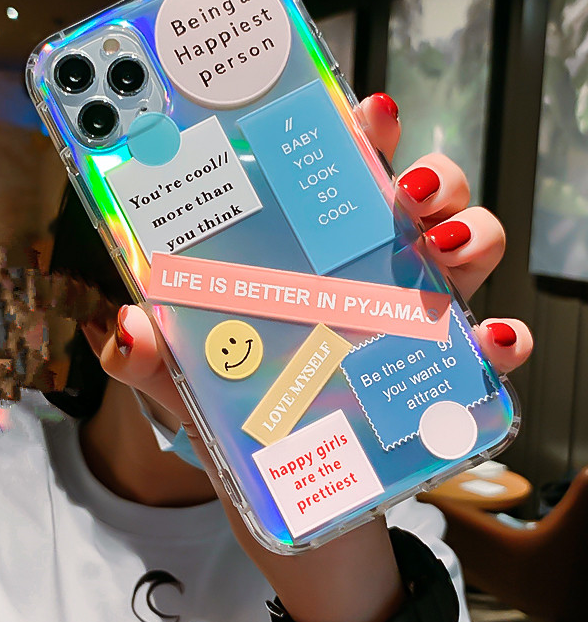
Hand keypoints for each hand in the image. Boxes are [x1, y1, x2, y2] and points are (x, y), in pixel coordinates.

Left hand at [83, 93, 532, 621]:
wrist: (288, 511)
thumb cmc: (235, 428)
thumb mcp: (183, 386)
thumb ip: (147, 357)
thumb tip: (119, 324)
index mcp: (299, 258)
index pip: (330, 178)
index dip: (351, 135)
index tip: (359, 109)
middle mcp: (360, 275)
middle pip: (411, 198)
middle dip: (425, 172)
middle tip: (408, 181)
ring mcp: (405, 320)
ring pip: (464, 250)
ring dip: (470, 235)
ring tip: (442, 250)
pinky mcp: (437, 377)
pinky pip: (488, 347)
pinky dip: (501, 338)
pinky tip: (490, 341)